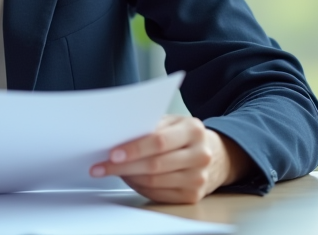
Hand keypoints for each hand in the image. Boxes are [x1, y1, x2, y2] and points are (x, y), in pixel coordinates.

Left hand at [89, 115, 250, 204]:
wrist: (215, 155)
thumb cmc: (185, 136)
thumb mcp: (173, 122)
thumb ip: (151, 126)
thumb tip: (118, 135)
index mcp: (193, 130)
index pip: (159, 141)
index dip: (134, 149)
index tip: (113, 153)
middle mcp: (200, 155)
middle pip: (154, 165)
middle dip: (123, 166)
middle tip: (102, 166)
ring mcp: (198, 178)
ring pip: (154, 182)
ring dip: (128, 177)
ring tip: (112, 170)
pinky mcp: (193, 196)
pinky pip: (158, 194)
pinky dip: (139, 187)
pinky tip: (130, 179)